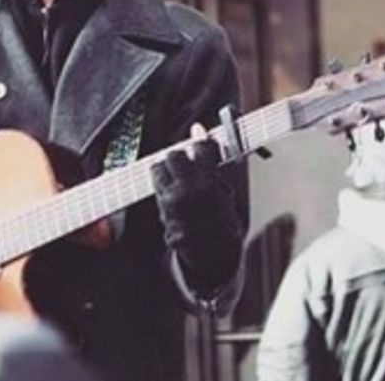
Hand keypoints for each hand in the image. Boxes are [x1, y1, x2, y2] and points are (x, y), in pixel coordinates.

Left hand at [151, 123, 242, 295]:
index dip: (202, 141)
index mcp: (209, 186)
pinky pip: (157, 191)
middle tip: (190, 162)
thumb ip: (213, 163)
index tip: (202, 138)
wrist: (215, 256)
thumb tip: (199, 130)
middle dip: (181, 156)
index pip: (199, 149)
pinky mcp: (161, 215)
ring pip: (158, 170)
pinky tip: (176, 196)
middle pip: (173, 156)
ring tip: (180, 179)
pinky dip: (165, 188)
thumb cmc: (225, 222)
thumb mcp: (226, 191)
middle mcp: (186, 195)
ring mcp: (171, 207)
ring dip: (168, 170)